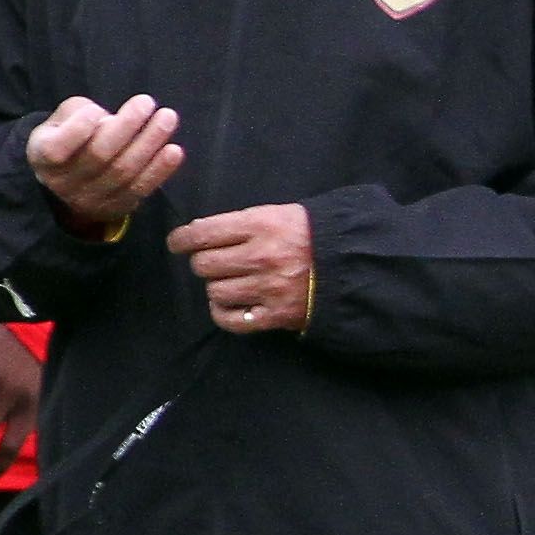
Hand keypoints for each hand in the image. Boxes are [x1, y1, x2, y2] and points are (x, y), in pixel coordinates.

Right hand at [27, 94, 183, 234]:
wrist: (70, 180)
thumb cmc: (69, 138)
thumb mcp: (61, 120)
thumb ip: (78, 114)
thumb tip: (112, 121)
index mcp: (41, 156)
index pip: (57, 148)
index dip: (78, 129)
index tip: (97, 110)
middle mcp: (63, 182)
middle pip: (98, 156)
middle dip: (126, 126)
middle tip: (147, 102)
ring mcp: (90, 199)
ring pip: (123, 171)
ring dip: (149, 143)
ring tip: (167, 117)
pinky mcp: (116, 207)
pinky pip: (141, 188)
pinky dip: (160, 169)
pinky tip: (174, 150)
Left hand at [164, 203, 313, 334]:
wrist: (356, 266)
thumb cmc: (314, 236)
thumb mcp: (282, 214)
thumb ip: (243, 222)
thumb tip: (201, 234)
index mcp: (260, 225)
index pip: (202, 233)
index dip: (182, 239)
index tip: (178, 243)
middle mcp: (260, 256)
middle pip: (203, 265)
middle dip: (204, 263)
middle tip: (214, 263)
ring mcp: (267, 288)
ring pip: (215, 292)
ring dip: (217, 287)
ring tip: (232, 283)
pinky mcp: (275, 315)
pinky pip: (231, 320)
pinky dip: (224, 313)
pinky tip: (231, 305)